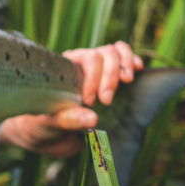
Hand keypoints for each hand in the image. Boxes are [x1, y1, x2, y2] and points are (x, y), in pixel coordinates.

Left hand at [0, 41, 142, 156]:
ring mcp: (98, 68)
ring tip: (127, 81)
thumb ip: (69, 119)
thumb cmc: (47, 124)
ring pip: (114, 52)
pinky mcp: (112, 77)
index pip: (84, 59)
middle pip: (103, 54)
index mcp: (64, 69)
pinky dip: (133, 60)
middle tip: (106, 101)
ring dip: (124, 64)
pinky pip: (125, 58)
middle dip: (109, 77)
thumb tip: (93, 119)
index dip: (92, 78)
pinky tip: (138, 69)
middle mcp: (81, 63)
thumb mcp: (51, 122)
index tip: (90, 101)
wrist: (50, 134)